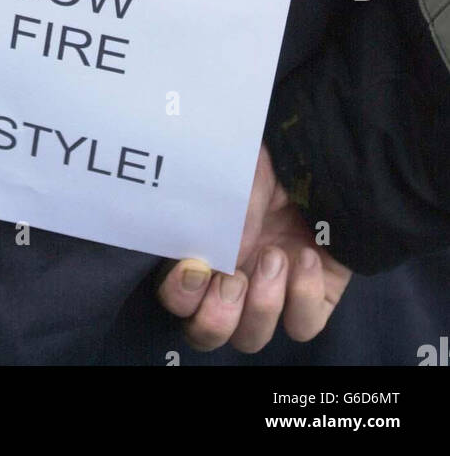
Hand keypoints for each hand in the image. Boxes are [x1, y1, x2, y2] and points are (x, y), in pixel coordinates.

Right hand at [157, 144, 351, 352]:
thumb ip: (221, 220)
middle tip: (235, 278)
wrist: (318, 158)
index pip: (178, 299)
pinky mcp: (313, 299)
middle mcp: (232, 282)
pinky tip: (306, 257)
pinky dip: (302, 297)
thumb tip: (218, 263)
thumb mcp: (235, 179)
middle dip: (216, 316)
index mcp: (205, 254)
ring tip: (275, 256)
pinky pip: (303, 326)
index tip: (196, 266)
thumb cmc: (266, 163)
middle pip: (207, 335)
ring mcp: (273, 294)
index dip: (180, 295)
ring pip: (252, 338)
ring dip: (260, 306)